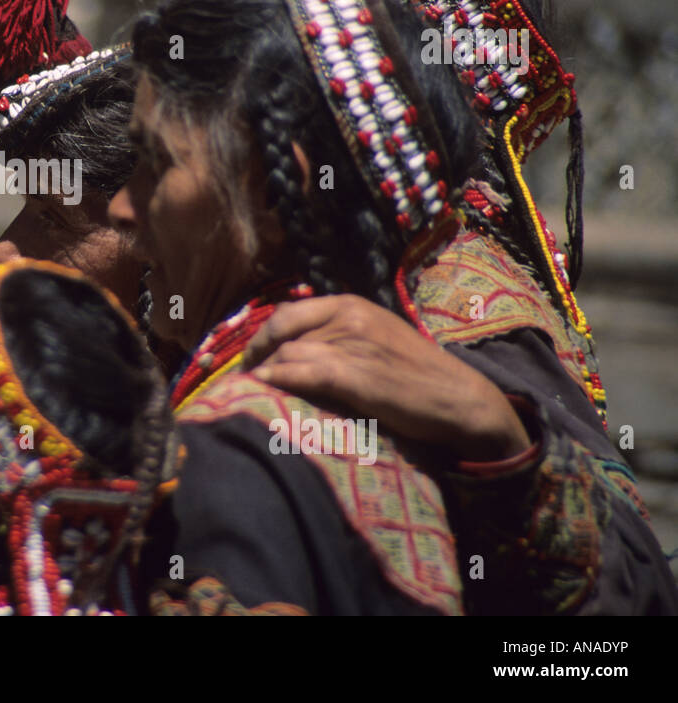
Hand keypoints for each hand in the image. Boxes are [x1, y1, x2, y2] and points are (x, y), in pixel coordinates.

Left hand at [241, 295, 530, 462]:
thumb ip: (340, 334)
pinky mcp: (353, 374)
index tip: (252, 355)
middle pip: (281, 331)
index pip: (288, 311)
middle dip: (256, 353)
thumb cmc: (417, 374)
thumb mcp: (376, 338)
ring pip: (287, 352)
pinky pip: (300, 372)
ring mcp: (350, 344)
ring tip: (250, 391)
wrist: (458, 398)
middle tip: (245, 376)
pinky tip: (264, 391)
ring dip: (263, 372)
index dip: (263, 334)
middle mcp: (347, 317)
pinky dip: (277, 381)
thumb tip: (297, 347)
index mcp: (351, 304)